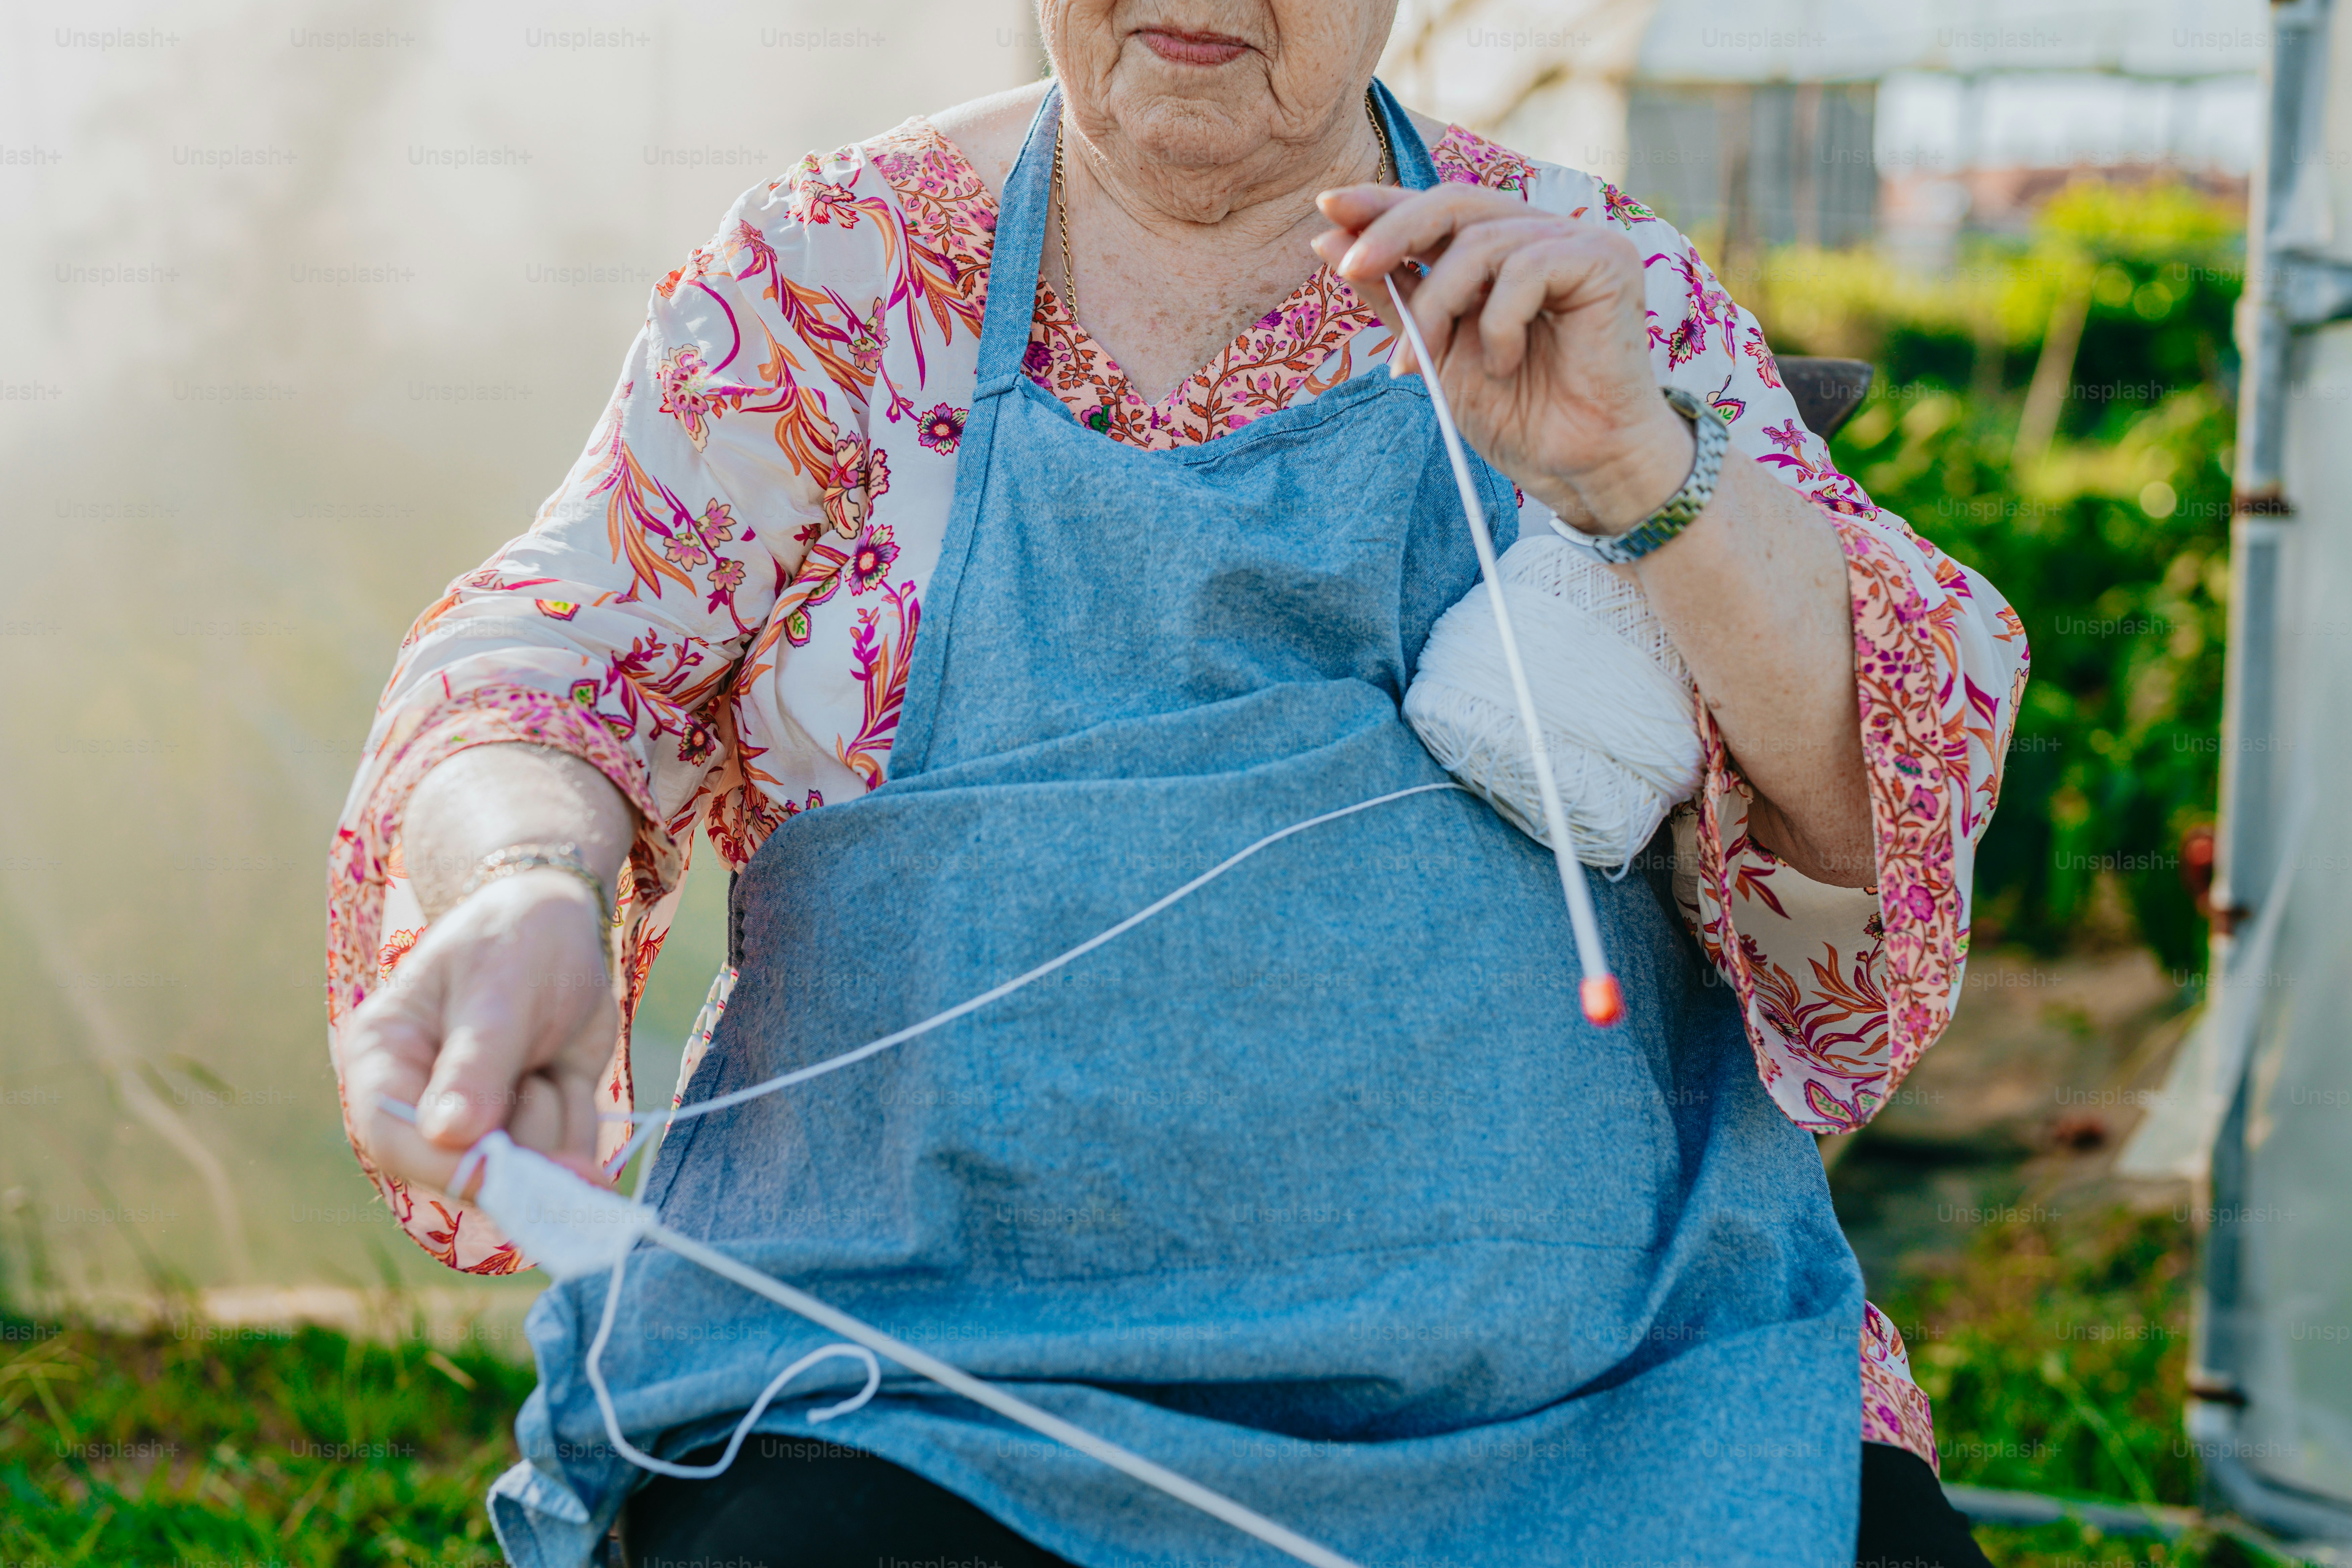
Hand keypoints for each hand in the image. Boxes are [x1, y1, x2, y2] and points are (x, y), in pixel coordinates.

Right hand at [336, 870, 617, 1200]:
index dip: (448, 1167)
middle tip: (548, 1080)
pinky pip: (563, 1154)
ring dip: (556, 1113)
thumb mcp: (497, 990)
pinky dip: (578, 1115)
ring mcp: (476, 1120)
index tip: (505, 1174)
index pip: (393, 1138)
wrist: (562, 924)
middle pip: (463, 1166)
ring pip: (525, 1166)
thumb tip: (448, 1135)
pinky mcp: (527, 1125)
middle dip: (521, 1140)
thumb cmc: (515, 940)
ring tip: (546, 1053)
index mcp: (382, 1057)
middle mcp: (420, 1101)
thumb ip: (476, 1063)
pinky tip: (565, 1069)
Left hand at [1312, 184, 1692, 535]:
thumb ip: (1395, 294)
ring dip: (1441, 305)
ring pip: (1482, 243)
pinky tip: (1503, 364)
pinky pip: (1528, 268)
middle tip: (1352, 267)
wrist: (1579, 465)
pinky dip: (1500, 323)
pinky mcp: (1607, 260)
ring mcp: (1579, 242)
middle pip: (1456, 203)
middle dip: (1395, 233)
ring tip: (1428, 363)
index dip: (1383, 204)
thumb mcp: (1435, 350)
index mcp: (1505, 250)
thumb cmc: (1518, 414)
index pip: (1438, 209)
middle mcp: (1543, 234)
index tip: (1326, 208)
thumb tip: (1329, 239)